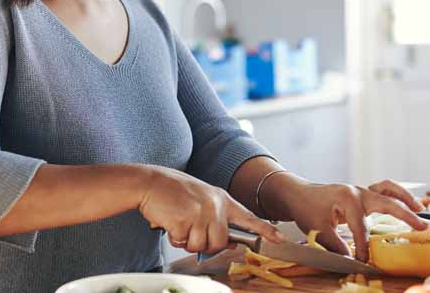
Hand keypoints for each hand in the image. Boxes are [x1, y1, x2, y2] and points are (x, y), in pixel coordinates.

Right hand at [137, 166, 283, 254]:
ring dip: (188, 241)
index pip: (248, 217)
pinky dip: (175, 238)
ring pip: (202, 245)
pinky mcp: (184, 221)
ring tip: (179, 224)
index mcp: (221, 198)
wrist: (150, 182)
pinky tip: (170, 223)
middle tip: (191, 230)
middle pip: (220, 242)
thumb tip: (231, 242)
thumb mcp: (201, 198)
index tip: (280, 239)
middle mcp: (214, 205)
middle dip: (205, 243)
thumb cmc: (172, 192)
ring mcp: (200, 213)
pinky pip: (183, 243)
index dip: (265, 230)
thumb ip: (217, 217)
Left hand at [261, 175, 426, 262]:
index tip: (364, 261)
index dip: (364, 247)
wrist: (297, 193)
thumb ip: (335, 245)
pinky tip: (407, 204)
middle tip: (421, 227)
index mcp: (347, 199)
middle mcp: (358, 192)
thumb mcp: (317, 229)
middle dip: (405, 215)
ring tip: (420, 209)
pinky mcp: (361, 193)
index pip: (361, 228)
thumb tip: (351, 260)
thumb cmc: (306, 208)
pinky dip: (396, 195)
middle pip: (386, 203)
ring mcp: (361, 190)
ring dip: (405, 198)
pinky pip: (383, 190)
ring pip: (388, 189)